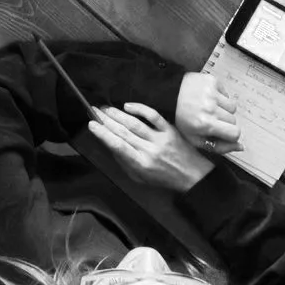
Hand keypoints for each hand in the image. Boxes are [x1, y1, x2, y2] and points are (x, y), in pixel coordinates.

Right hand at [88, 101, 214, 192]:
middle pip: (124, 132)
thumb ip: (124, 162)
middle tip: (95, 111)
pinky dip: (140, 109)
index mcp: (141, 164)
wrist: (191, 175)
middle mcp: (149, 150)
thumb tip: (110, 145)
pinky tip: (127, 106)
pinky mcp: (169, 130)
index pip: (118, 146)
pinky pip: (153, 116)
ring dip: (118, 114)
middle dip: (107, 120)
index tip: (92, 125)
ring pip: (135, 124)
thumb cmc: (163, 178)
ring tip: (106, 108)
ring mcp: (160, 139)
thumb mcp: (140, 178)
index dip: (103, 134)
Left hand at [172, 72, 242, 154]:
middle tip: (211, 120)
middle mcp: (210, 107)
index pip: (235, 133)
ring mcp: (212, 92)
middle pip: (234, 120)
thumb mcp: (196, 139)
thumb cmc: (181, 119)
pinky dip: (220, 97)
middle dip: (225, 122)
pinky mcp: (212, 81)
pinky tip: (208, 99)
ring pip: (232, 106)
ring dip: (223, 109)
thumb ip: (220, 147)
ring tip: (209, 109)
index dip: (230, 135)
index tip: (221, 132)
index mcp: (206, 124)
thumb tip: (240, 147)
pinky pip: (226, 93)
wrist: (169, 96)